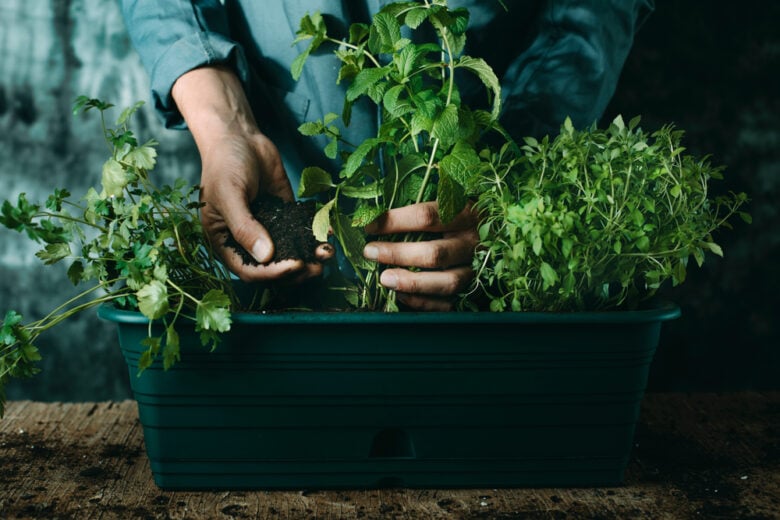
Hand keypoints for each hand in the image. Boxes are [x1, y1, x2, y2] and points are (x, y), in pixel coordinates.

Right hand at [172, 66, 332, 281]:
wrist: (239, 136)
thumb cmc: (224, 164)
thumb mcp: (230, 195)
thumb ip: (245, 226)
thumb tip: (266, 255)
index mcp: (225, 243)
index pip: (250, 270)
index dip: (272, 274)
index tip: (294, 266)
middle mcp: (247, 241)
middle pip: (273, 268)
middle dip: (297, 270)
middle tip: (318, 267)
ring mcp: (268, 229)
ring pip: (290, 252)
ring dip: (309, 255)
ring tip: (328, 253)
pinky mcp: (284, 215)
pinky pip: (300, 230)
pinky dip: (314, 234)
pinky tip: (329, 233)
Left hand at [363, 201, 478, 310]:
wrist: (503, 233)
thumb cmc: (462, 218)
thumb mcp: (449, 205)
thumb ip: (419, 211)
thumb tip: (373, 216)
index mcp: (466, 214)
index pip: (426, 217)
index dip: (394, 221)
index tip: (370, 226)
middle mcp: (474, 243)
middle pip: (434, 253)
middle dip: (398, 254)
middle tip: (370, 252)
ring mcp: (477, 269)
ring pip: (446, 282)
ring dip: (412, 282)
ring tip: (384, 279)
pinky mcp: (475, 291)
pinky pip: (449, 303)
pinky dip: (423, 302)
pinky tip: (401, 295)